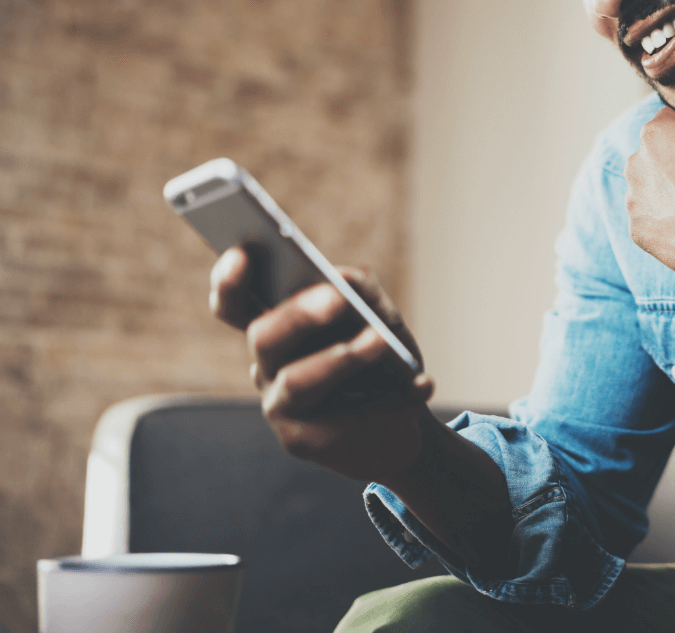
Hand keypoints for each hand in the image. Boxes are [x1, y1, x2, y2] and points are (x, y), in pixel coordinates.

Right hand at [209, 247, 433, 482]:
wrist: (402, 423)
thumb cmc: (381, 361)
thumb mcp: (380, 317)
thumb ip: (362, 292)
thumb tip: (346, 279)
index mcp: (276, 329)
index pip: (234, 304)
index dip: (230, 280)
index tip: (243, 252)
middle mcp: (267, 367)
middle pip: (264, 337)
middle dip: (300, 315)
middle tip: (338, 299)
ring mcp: (281, 407)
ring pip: (299, 380)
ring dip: (345, 356)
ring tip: (383, 341)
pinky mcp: (305, 442)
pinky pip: (345, 419)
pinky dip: (393, 398)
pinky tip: (424, 383)